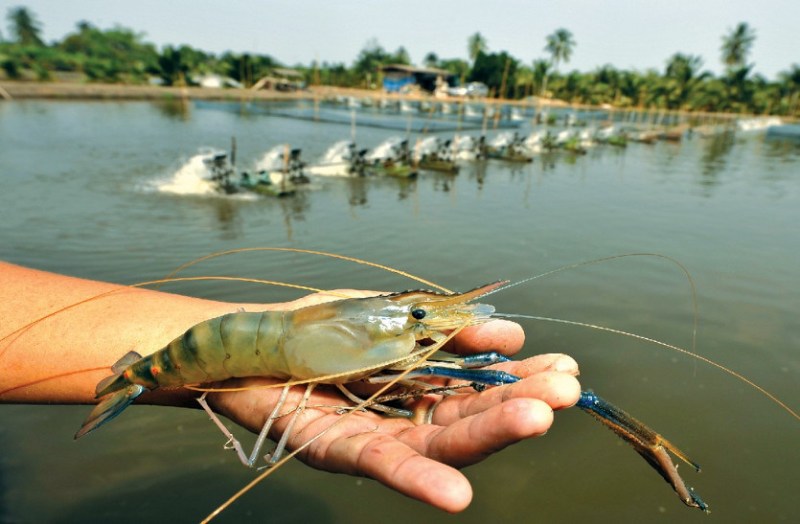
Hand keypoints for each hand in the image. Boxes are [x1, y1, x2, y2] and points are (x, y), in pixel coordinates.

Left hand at [206, 293, 580, 512]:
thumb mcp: (392, 315)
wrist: (249, 337)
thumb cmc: (319, 325)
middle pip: (468, 418)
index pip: (482, 388)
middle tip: (565, 392)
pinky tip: (457, 495)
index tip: (566, 368)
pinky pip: (381, 467)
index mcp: (422, 384)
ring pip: (437, 443)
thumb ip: (445, 328)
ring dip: (487, 436)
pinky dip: (418, 481)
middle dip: (517, 404)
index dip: (522, 379)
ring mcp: (375, 436)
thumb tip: (510, 332)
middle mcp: (405, 416)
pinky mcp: (338, 450)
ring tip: (537, 419)